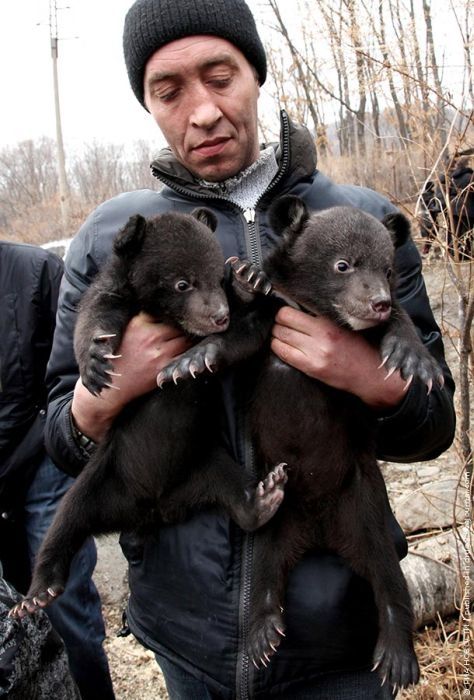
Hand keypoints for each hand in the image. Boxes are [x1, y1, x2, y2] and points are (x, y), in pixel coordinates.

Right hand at [71, 312, 192, 440]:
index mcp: (140, 324)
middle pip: (178, 326)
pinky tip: (190, 352)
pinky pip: (184, 357)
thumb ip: (144, 318)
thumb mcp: (127, 330)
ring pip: (185, 340)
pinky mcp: (164, 368)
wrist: (113, 382)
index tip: (179, 317)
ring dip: (189, 339)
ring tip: (192, 339)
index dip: (174, 315)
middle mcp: (151, 337)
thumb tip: (160, 308)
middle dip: (184, 327)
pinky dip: (189, 354)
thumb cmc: (120, 355)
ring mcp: (159, 353)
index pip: (166, 313)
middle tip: (191, 329)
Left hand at [271, 307, 406, 409]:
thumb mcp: (344, 325)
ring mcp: (315, 353)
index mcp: (330, 322)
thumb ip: (322, 317)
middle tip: (282, 323)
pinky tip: (283, 346)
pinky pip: (283, 353)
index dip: (286, 309)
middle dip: (279, 320)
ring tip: (282, 334)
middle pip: (283, 319)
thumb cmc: (360, 348)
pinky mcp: (311, 367)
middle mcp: (322, 335)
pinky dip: (278, 347)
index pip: (295, 308)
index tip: (286, 311)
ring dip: (277, 334)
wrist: (372, 374)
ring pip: (279, 335)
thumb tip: (297, 307)